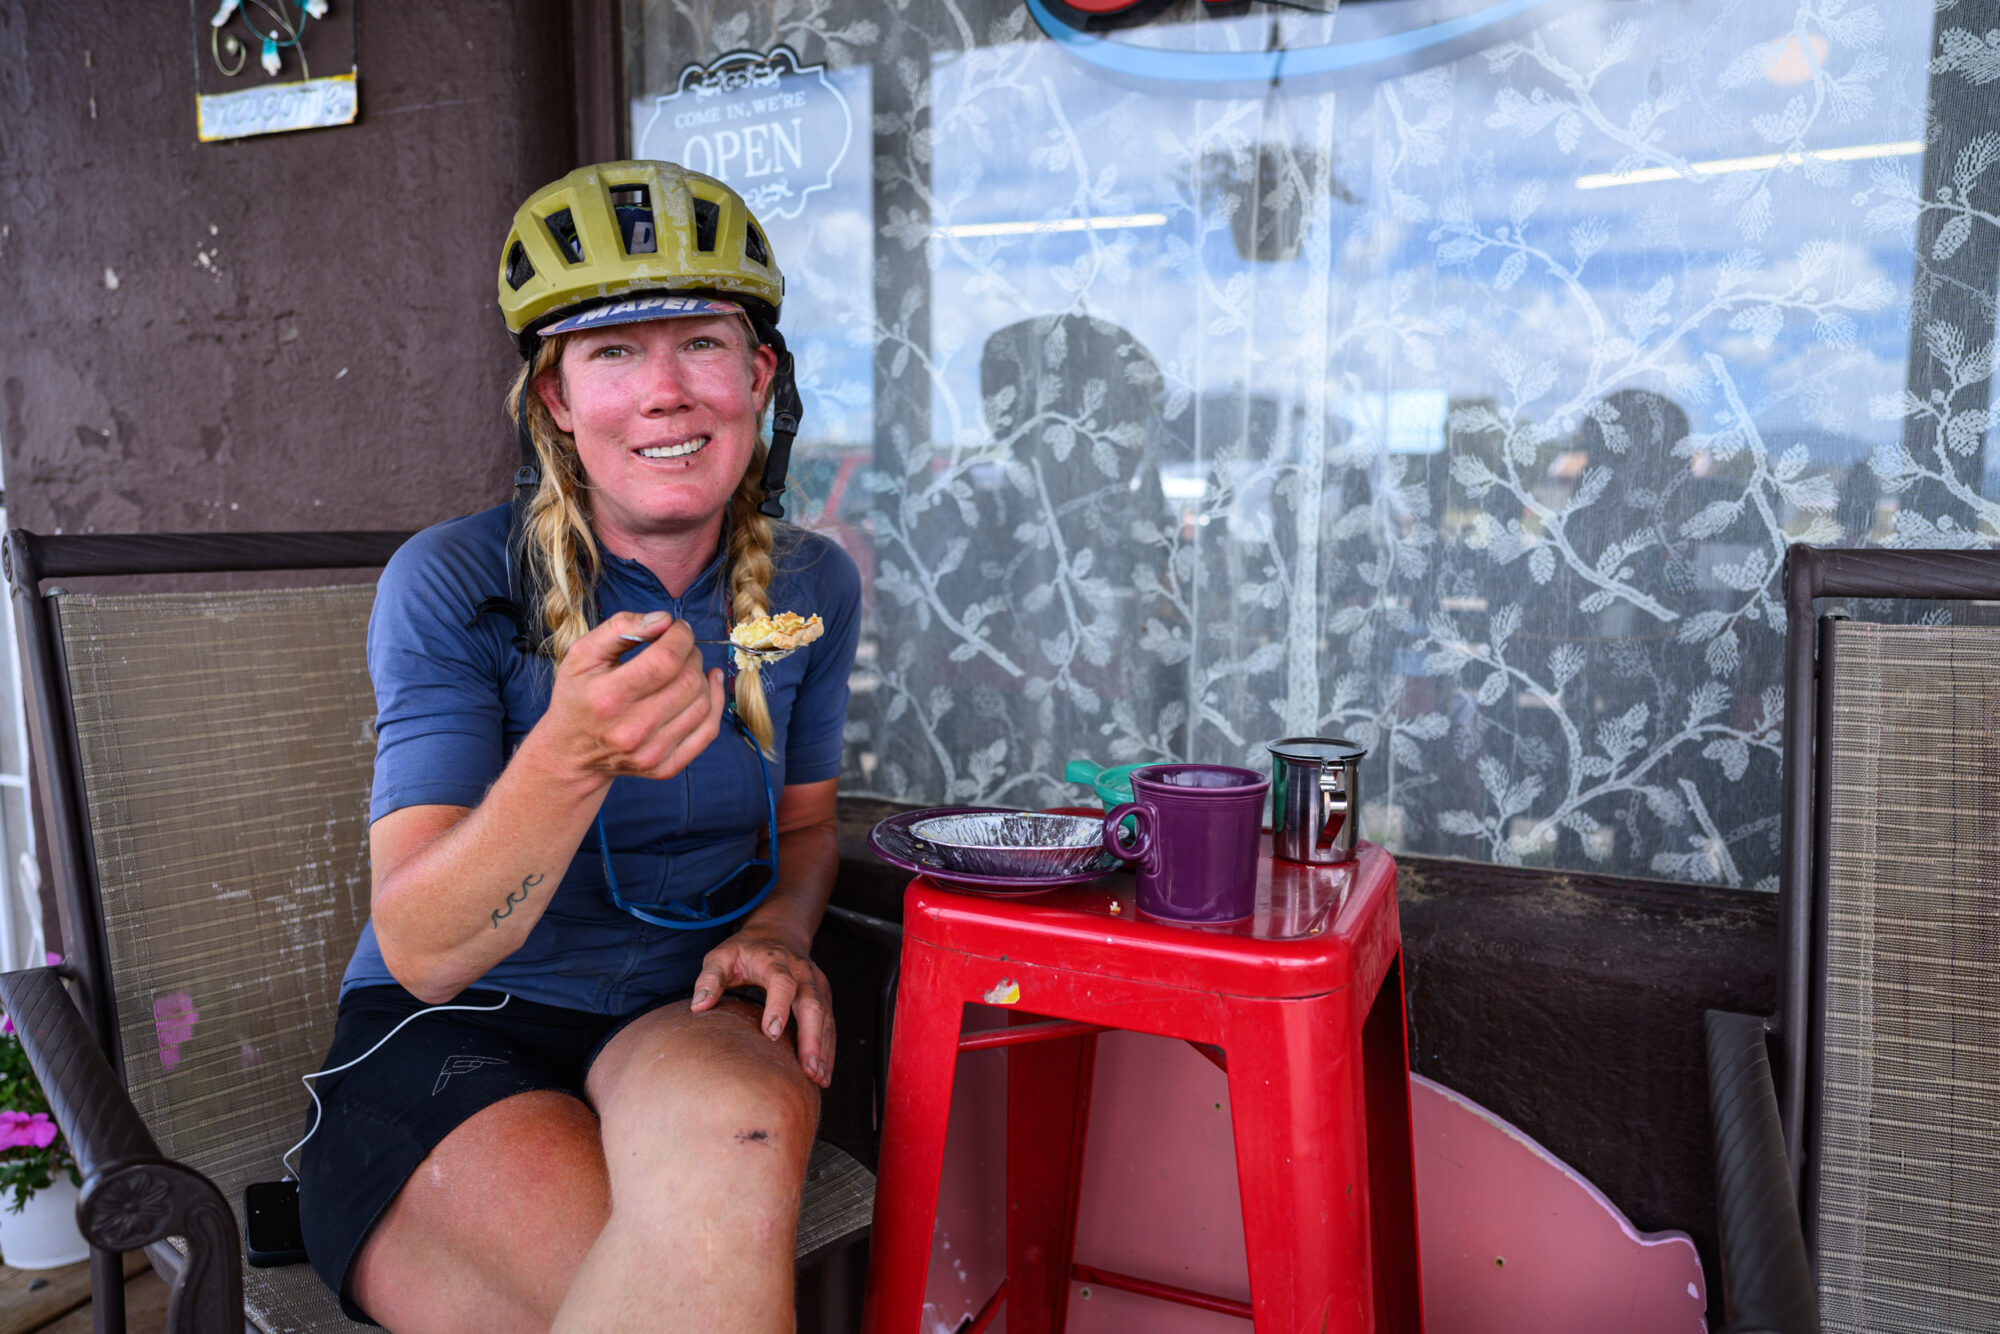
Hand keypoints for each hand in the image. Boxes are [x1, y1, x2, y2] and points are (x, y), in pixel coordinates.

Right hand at [535, 611, 726, 783]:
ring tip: (686, 667)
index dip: (681, 637)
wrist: (571, 754)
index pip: (665, 660)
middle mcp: (631, 729)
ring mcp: (651, 752)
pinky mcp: (664, 767)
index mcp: (608, 697)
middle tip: (680, 648)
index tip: (678, 628)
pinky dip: (715, 703)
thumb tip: (664, 619)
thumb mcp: (582, 654)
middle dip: (692, 654)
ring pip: (702, 704)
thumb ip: (620, 628)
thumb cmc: (577, 697)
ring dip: (701, 677)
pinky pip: (708, 731)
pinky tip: (709, 684)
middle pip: (688, 681)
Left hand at [691, 928, 834, 1087]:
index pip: (781, 983)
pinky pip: (830, 1024)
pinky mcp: (824, 996)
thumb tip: (698, 1006)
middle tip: (807, 1069)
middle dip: (812, 1038)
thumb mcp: (721, 956)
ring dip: (824, 1049)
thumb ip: (709, 979)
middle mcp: (802, 972)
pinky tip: (823, 1074)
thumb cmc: (746, 950)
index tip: (771, 1034)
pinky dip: (828, 1049)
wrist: (779, 932)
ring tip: (818, 1079)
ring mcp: (817, 984)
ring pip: (825, 1017)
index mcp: (775, 961)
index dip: (778, 1006)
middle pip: (812, 1004)